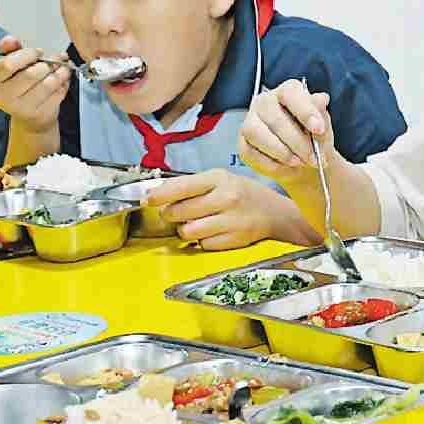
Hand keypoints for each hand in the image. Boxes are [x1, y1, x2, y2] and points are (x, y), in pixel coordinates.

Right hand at [0, 36, 71, 126]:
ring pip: (47, 85)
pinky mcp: (39, 114)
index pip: (8, 64)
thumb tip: (10, 40)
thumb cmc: (18, 83)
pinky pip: (57, 95)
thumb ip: (10, 49)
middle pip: (31, 74)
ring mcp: (21, 108)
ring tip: (63, 66)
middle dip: (48, 63)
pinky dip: (64, 83)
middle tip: (56, 58)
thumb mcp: (10, 64)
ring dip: (60, 72)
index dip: (27, 55)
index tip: (38, 52)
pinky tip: (63, 78)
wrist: (27, 114)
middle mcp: (3, 96)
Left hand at [144, 169, 306, 250]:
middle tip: (177, 212)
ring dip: (186, 229)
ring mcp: (231, 220)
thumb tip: (156, 195)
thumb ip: (190, 186)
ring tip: (196, 222)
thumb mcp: (220, 179)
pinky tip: (212, 231)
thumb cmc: (242, 194)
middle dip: (171, 214)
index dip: (158, 195)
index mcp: (218, 178)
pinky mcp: (234, 240)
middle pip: (178, 212)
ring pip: (188, 231)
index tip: (147, 200)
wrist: (276, 212)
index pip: (179, 187)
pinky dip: (203, 240)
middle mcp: (226, 198)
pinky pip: (203, 244)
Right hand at [239, 80, 332, 182]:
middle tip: (313, 158)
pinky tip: (287, 168)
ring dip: (282, 152)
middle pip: (276, 119)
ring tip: (300, 163)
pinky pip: (251, 153)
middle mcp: (264, 102)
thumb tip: (321, 98)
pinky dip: (272, 164)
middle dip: (298, 142)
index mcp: (286, 91)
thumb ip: (321, 114)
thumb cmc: (313, 138)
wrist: (305, 162)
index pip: (291, 94)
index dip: (305, 111)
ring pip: (257, 134)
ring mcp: (250, 122)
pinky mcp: (243, 144)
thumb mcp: (323, 127)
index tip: (319, 129)